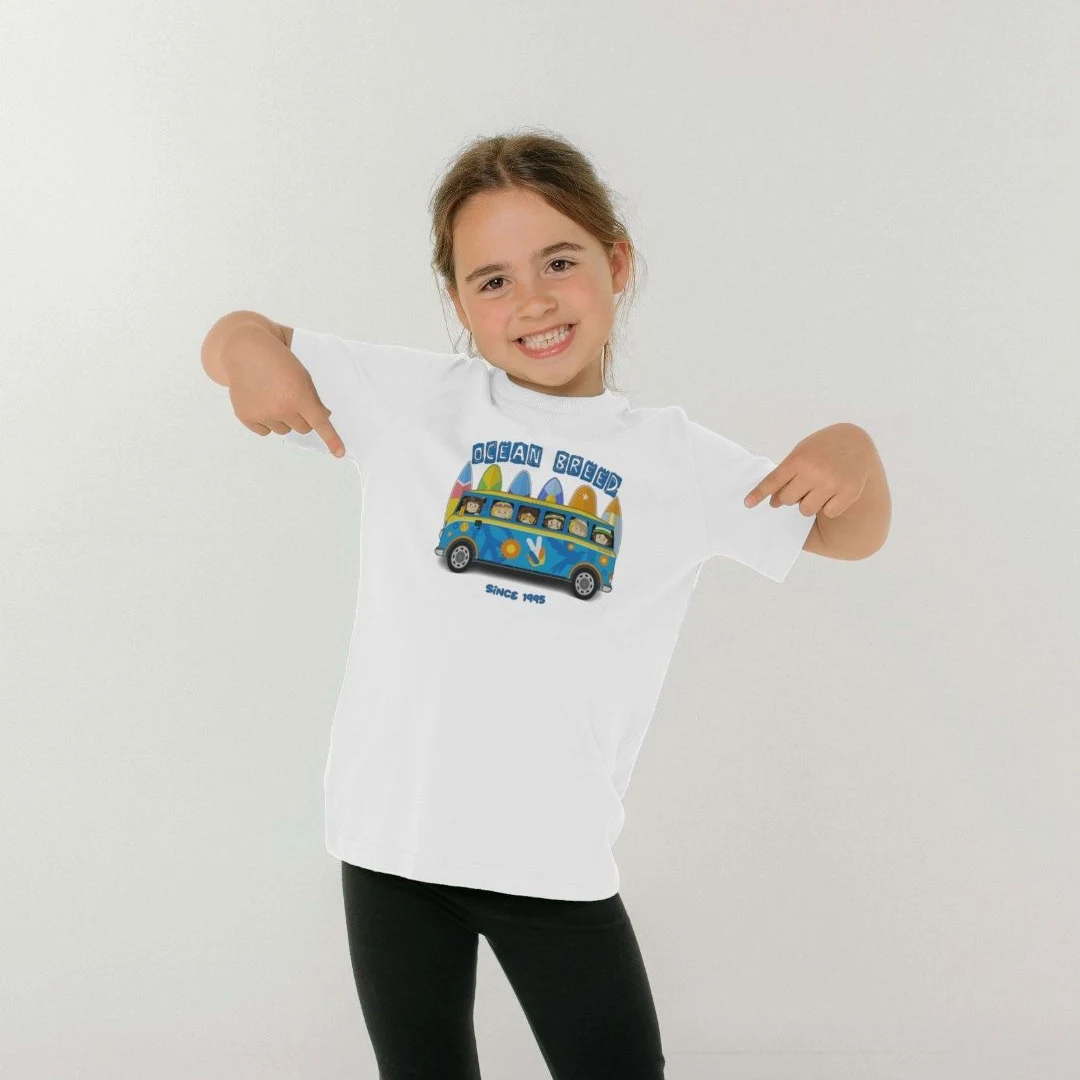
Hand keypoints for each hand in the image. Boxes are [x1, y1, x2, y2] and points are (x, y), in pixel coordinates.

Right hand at [226, 328, 346, 457]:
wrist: (245, 351)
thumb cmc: (278, 361)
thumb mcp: (302, 376)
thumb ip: (314, 399)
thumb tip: (324, 418)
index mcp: (299, 396)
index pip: (319, 423)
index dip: (331, 439)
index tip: (340, 453)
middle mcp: (281, 408)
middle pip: (303, 429)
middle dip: (302, 418)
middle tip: (292, 399)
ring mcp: (263, 414)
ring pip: (284, 431)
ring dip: (283, 419)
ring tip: (273, 397)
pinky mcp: (246, 417)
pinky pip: (265, 431)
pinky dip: (265, 421)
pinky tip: (260, 402)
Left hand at [743, 423, 873, 518]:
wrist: (855, 442)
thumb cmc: (821, 449)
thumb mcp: (801, 453)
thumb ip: (786, 475)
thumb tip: (774, 502)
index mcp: (799, 459)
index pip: (773, 481)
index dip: (758, 494)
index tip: (747, 504)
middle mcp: (813, 471)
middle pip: (786, 500)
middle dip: (789, 497)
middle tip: (800, 487)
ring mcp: (832, 483)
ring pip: (805, 510)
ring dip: (807, 504)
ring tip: (817, 490)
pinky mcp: (848, 493)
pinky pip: (827, 512)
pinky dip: (828, 507)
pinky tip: (833, 493)